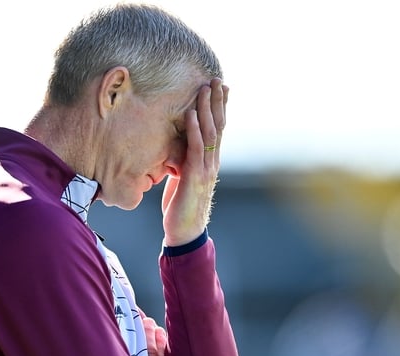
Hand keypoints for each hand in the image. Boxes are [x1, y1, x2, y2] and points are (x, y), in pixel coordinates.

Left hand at [162, 78, 228, 246]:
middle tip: (217, 78)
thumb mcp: (184, 178)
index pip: (218, 128)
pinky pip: (195, 148)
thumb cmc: (182, 206)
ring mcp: (206, 168)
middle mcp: (212, 161)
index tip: (220, 87)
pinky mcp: (194, 176)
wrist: (185, 232)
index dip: (220, 107)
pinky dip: (193, 129)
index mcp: (210, 161)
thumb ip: (185, 162)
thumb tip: (178, 149)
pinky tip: (191, 114)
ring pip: (209, 132)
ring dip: (207, 108)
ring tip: (205, 88)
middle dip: (217, 101)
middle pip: (218, 125)